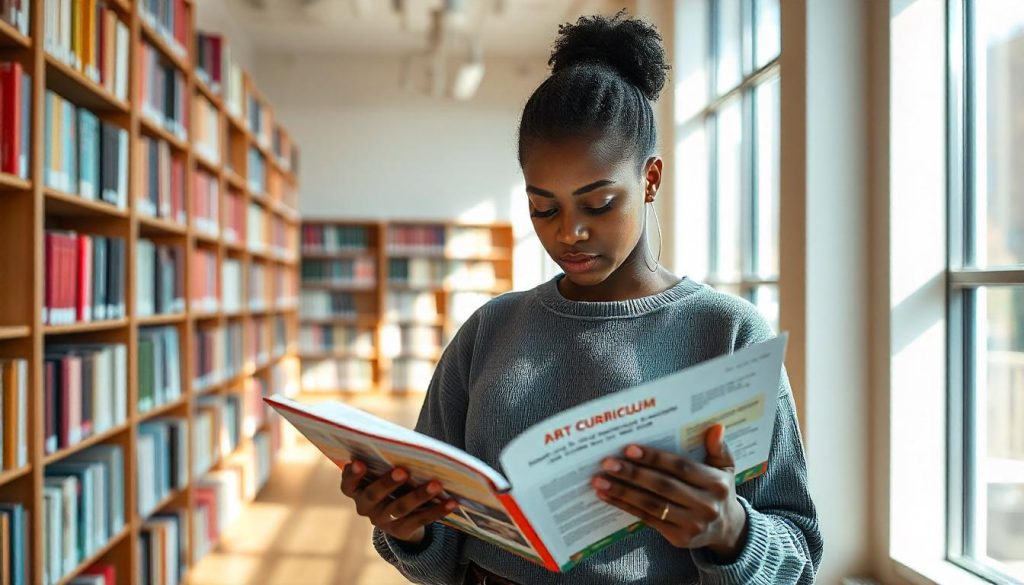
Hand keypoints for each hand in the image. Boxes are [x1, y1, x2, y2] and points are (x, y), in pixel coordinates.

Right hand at [340, 460, 457, 545]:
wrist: (399, 515)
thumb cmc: (391, 479)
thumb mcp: (383, 470)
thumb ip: (386, 459)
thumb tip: (407, 445)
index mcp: (356, 491)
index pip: (348, 485)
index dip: (352, 475)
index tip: (359, 462)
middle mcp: (366, 508)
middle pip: (374, 496)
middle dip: (388, 483)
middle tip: (402, 471)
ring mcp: (383, 521)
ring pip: (399, 509)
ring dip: (418, 496)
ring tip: (436, 484)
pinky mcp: (401, 531)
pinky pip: (420, 520)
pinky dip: (437, 511)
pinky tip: (451, 502)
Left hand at [590, 424, 748, 560]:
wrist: (728, 531)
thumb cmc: (719, 491)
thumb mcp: (725, 468)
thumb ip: (718, 447)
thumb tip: (715, 427)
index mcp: (716, 484)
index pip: (681, 468)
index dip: (655, 458)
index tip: (630, 449)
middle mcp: (706, 505)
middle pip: (663, 486)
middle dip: (633, 474)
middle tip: (608, 463)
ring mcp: (692, 525)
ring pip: (651, 505)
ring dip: (623, 492)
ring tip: (600, 480)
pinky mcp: (679, 538)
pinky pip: (647, 519)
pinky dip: (625, 506)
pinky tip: (607, 495)